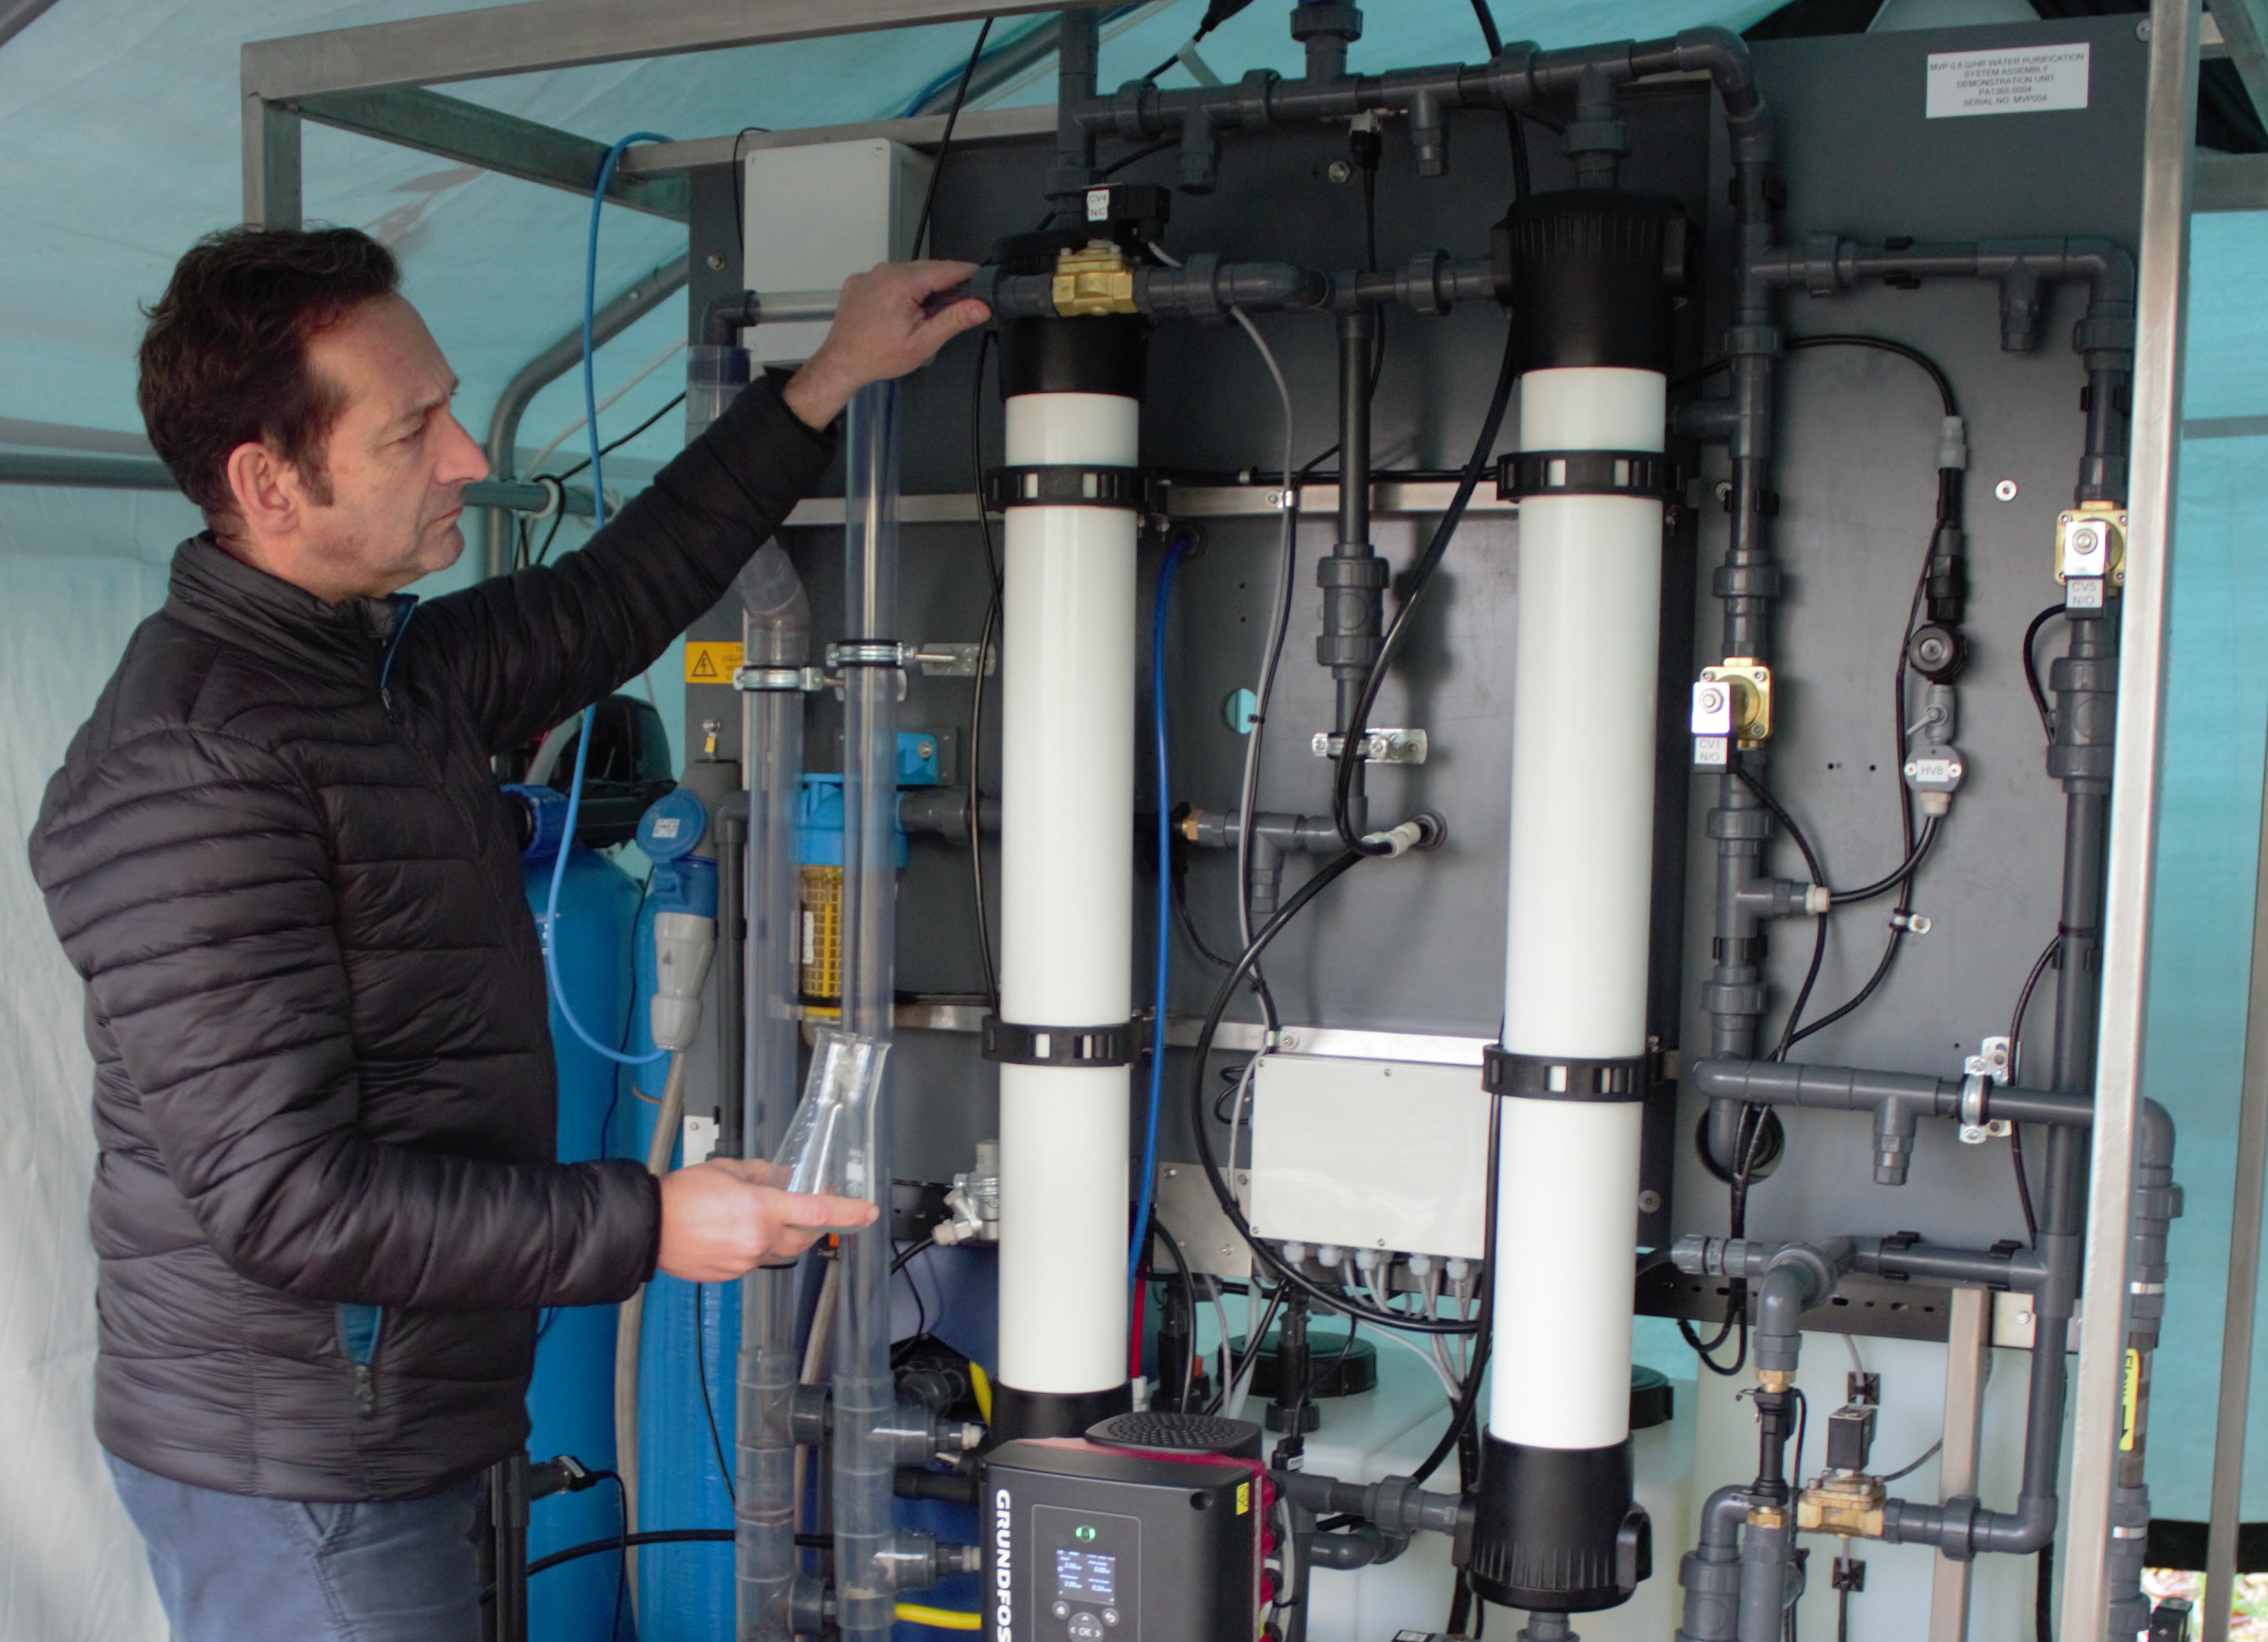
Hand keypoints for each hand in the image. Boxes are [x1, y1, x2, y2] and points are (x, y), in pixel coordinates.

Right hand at [656, 1157, 877, 1281]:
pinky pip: (758, 1261)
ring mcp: (746, 1262)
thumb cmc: (682, 1195)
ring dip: (785, 1236)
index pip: (818, 1213)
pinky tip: (740, 1233)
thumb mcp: (728, 1170)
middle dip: (814, 1224)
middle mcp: (759, 1240)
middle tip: (812, 1207)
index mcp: (762, 1210)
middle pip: (805, 1237)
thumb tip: (782, 1178)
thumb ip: (762, 1174)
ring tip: (769, 1218)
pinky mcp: (732, 1275)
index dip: (848, 1212)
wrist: (648, 1228)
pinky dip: (759, 1247)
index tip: (869, 1212)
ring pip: (782, 1252)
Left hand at [782, 261, 989, 429]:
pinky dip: (901, 289)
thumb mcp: (924, 342)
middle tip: (956, 306)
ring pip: (909, 272)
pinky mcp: (861, 281)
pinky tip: (900, 311)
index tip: (982, 278)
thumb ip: (954, 320)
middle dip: (944, 284)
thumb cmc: (878, 356)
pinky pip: (889, 277)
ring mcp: (870, 274)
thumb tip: (980, 306)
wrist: (841, 362)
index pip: (946, 268)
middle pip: (928, 269)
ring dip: (922, 287)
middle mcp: (884, 271)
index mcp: (902, 283)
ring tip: (924, 314)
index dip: (968, 273)